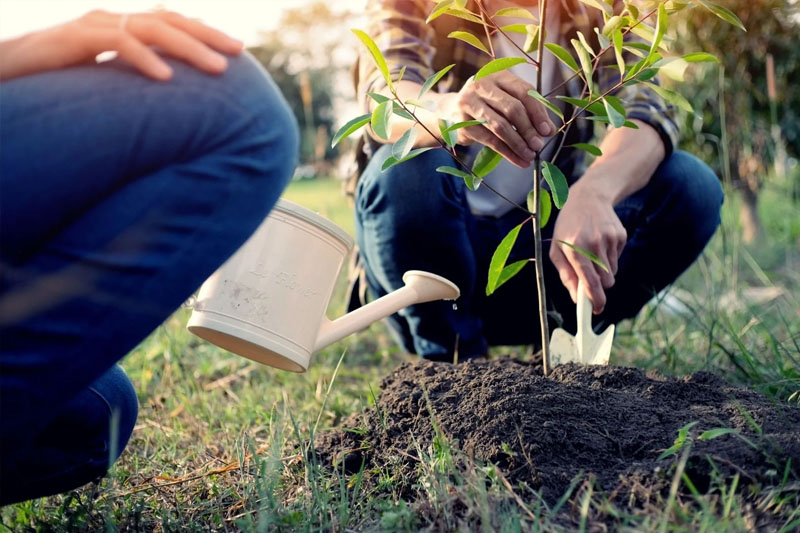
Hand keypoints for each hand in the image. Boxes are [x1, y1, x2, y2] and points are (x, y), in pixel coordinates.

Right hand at [0, 9, 243, 80]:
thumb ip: (131, 87)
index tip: (237, 50)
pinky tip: (167, 78)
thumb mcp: (102, 85)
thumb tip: (169, 107)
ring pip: (151, 27)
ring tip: (218, 70)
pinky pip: (116, 42)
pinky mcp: (73, 38)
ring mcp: (92, 26)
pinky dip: (144, 58)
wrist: (2, 73)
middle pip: (169, 20)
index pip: (170, 24)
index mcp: (120, 30)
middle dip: (207, 35)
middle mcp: (110, 21)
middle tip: (239, 52)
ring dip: (188, 48)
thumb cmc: (52, 84)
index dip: (203, 34)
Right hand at [440, 71, 555, 167]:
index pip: (523, 91)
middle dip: (528, 130)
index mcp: (497, 75)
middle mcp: (481, 85)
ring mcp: (469, 103)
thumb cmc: (486, 105)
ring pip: (500, 126)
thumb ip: (528, 111)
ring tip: (530, 156)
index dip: (538, 112)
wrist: (449, 111)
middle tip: (539, 145)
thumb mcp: (506, 101)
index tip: (547, 130)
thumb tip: (549, 131)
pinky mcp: (462, 122)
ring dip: (518, 144)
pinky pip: (490, 140)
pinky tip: (519, 160)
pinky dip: (507, 152)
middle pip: (512, 108)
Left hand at [549, 180, 626, 313]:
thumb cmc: (568, 226)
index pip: (590, 281)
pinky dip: (609, 258)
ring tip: (592, 254)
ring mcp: (609, 239)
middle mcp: (594, 244)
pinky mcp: (621, 236)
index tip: (596, 310)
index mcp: (575, 248)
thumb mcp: (558, 249)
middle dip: (600, 286)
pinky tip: (600, 243)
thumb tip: (576, 298)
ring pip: (612, 272)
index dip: (595, 299)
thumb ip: (566, 275)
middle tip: (590, 279)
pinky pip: (617, 259)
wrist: (588, 197)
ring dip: (603, 271)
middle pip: (606, 282)